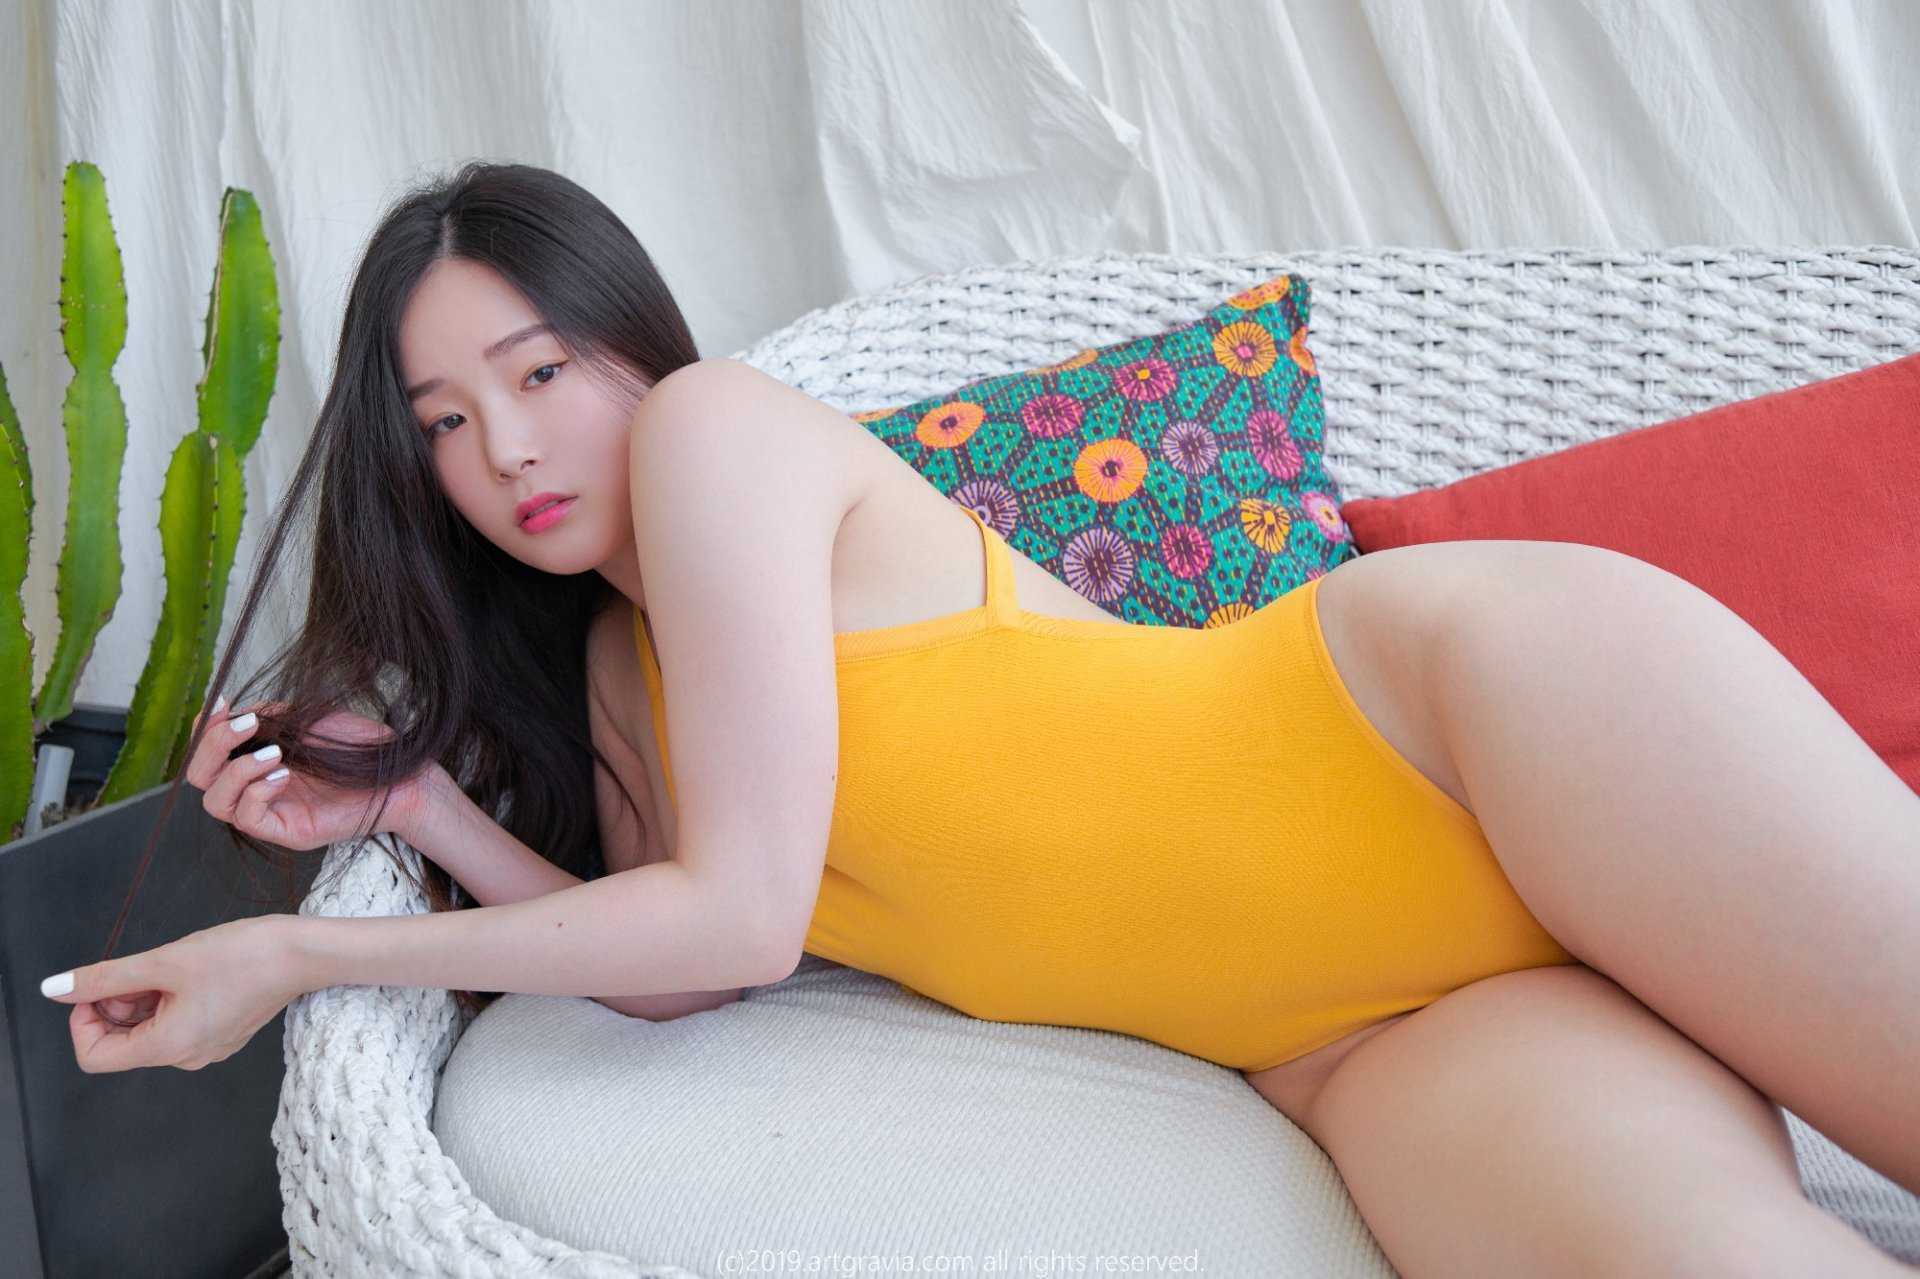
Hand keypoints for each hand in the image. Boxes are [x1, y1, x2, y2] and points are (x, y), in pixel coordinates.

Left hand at [41, 916, 305, 1072]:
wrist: (303, 953)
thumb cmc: (243, 955)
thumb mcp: (165, 961)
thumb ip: (105, 978)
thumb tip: (56, 990)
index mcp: (169, 1047)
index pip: (95, 1056)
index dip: (83, 1020)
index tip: (99, 986)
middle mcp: (186, 1057)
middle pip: (123, 1042)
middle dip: (117, 1004)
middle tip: (143, 968)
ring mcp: (206, 1047)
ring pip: (149, 1030)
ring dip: (144, 999)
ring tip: (173, 967)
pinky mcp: (221, 1033)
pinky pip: (176, 1025)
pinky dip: (168, 1001)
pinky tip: (192, 974)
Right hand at [187, 697, 438, 850]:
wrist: (400, 772)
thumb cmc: (357, 745)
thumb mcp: (305, 719)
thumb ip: (266, 716)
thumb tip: (231, 711)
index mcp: (255, 758)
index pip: (206, 752)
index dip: (204, 730)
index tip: (221, 704)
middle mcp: (255, 787)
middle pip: (200, 777)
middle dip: (213, 747)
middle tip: (247, 726)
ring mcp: (269, 812)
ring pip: (215, 801)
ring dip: (236, 771)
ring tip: (275, 753)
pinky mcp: (285, 831)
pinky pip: (246, 818)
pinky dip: (256, 792)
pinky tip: (284, 775)